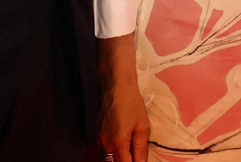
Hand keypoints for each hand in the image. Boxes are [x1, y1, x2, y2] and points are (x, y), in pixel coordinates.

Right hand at [98, 35, 148, 161]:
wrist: (116, 85)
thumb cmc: (132, 103)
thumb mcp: (142, 126)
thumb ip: (141, 149)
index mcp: (118, 142)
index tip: (139, 161)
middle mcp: (105, 144)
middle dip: (127, 160)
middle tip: (137, 152)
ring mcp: (99, 139)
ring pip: (110, 156)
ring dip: (121, 155)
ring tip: (131, 146)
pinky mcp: (98, 134)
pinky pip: (106, 148)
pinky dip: (115, 149)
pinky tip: (124, 140)